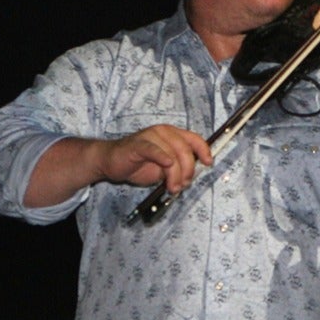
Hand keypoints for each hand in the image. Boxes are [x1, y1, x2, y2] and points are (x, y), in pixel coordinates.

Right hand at [97, 124, 214, 191]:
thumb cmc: (139, 164)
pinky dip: (162, 157)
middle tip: (183, 185)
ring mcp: (150, 136)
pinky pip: (153, 149)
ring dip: (175, 174)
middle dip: (188, 170)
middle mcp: (163, 132)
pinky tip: (167, 164)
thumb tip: (193, 176)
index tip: (208, 163)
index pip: (194, 139)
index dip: (204, 150)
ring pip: (172, 154)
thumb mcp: (165, 168)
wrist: (111, 162)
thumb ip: (179, 168)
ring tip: (172, 187)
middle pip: (185, 149)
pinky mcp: (137, 145)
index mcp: (172, 135)